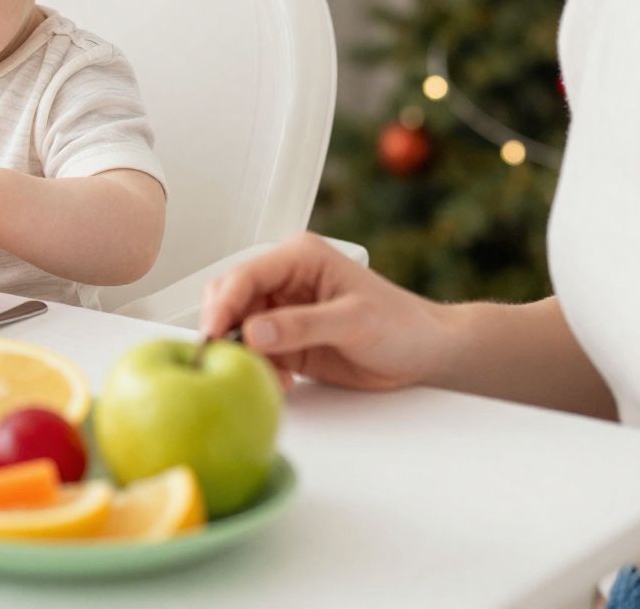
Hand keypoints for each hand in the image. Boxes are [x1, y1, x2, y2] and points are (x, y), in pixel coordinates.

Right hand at [200, 232, 457, 391]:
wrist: (426, 354)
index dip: (224, 304)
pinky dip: (258, 369)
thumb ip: (302, 325)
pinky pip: (254, 353)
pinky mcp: (284, 340)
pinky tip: (281, 381)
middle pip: (231, 299)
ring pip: (237, 328)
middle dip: (226, 328)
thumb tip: (254, 331)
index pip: (246, 276)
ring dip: (244, 354)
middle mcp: (284, 281)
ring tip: (268, 373)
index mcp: (299, 258)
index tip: (214, 333)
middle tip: (230, 356)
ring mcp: (282, 312)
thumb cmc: (403, 325)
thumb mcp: (354, 321)